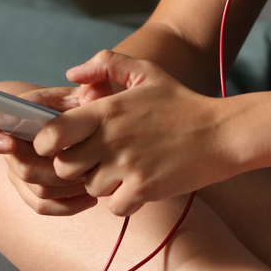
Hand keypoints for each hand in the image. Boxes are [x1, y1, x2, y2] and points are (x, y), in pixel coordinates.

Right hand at [0, 82, 99, 215]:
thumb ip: (85, 90)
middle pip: (22, 168)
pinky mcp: (30, 190)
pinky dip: (68, 205)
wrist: (61, 120)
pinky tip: (89, 198)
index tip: (10, 142)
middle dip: (54, 168)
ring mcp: (18, 171)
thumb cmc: (64, 104)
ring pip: (38, 189)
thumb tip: (89, 95)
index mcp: (6, 118)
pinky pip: (43, 206)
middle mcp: (8, 148)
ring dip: (67, 186)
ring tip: (93, 177)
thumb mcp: (75, 93)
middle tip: (83, 164)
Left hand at [36, 50, 236, 215]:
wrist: (221, 133)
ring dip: (103, 184)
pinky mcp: (145, 188)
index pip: (53, 133)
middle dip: (77, 167)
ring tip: (126, 169)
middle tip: (97, 160)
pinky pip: (115, 207)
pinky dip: (124, 202)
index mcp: (107, 110)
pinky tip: (139, 185)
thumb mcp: (146, 72)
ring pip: (91, 188)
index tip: (62, 144)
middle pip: (65, 168)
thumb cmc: (180, 102)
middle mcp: (112, 138)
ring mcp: (128, 166)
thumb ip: (106, 64)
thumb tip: (71, 75)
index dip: (49, 143)